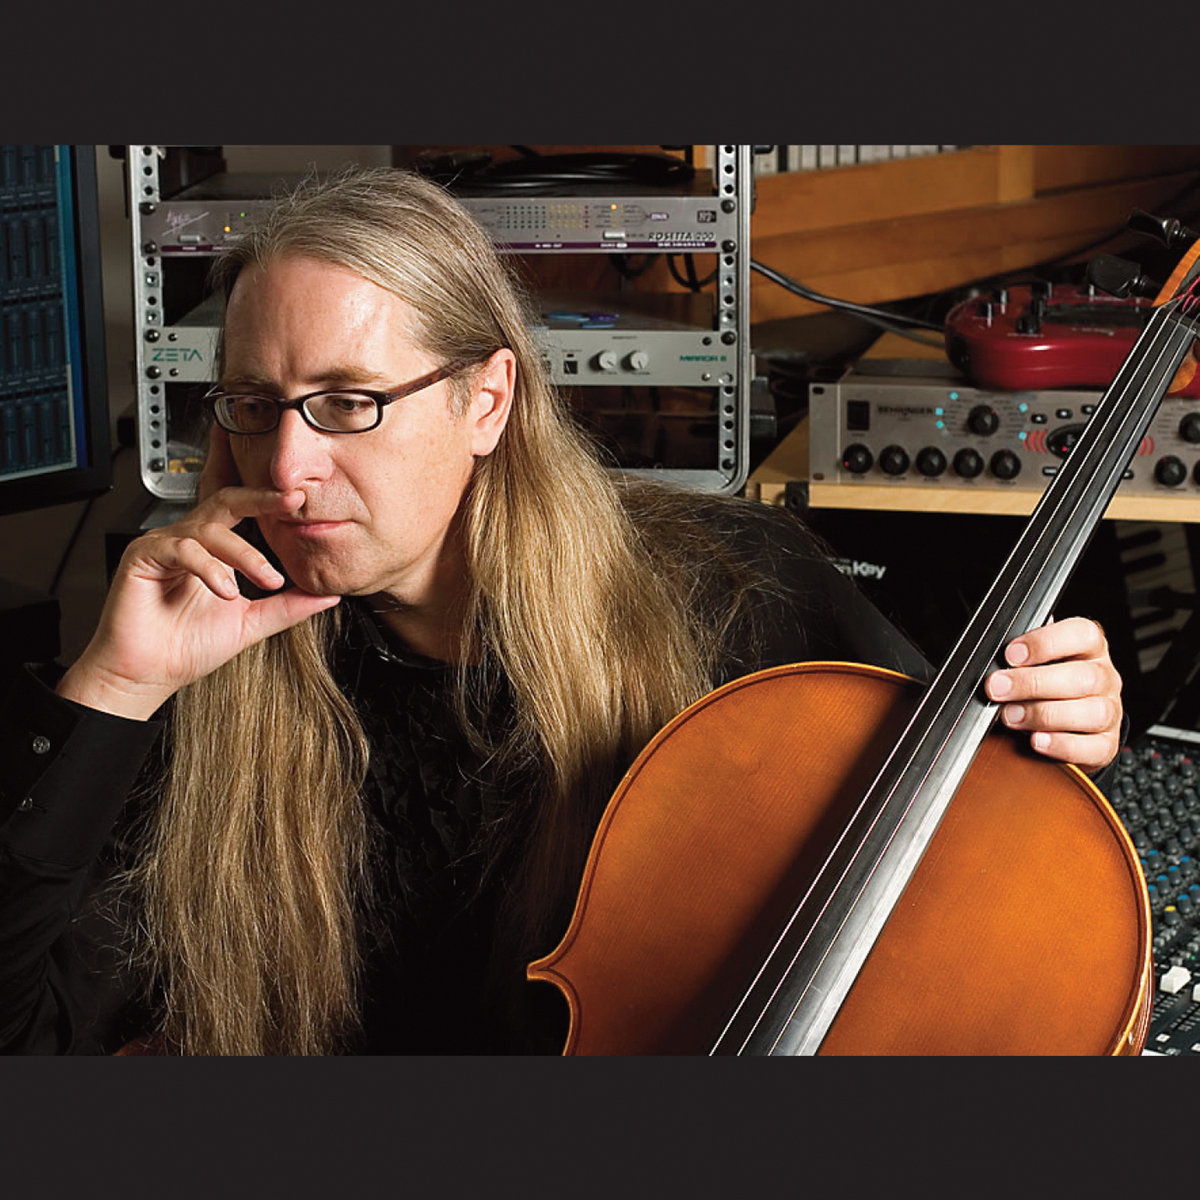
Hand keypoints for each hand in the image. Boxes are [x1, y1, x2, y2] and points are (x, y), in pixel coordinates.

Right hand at [56, 430, 339, 719]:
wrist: (148, 675)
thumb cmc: (188, 647)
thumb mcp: (252, 623)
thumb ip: (289, 606)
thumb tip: (330, 595)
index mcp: (215, 550)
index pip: (245, 512)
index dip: (271, 502)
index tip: (304, 501)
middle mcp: (190, 540)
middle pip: (227, 501)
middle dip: (262, 499)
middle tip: (293, 502)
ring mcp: (164, 544)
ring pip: (210, 529)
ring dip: (244, 554)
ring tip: (266, 581)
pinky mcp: (142, 555)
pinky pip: (180, 548)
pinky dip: (208, 567)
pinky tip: (225, 591)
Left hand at [984, 617, 1122, 772]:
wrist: (1069, 722)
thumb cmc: (1046, 684)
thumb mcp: (1035, 662)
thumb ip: (1021, 659)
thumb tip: (995, 665)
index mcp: (1089, 648)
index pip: (1082, 634)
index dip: (1045, 643)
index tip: (1011, 654)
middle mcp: (1104, 677)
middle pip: (1083, 677)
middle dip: (1033, 683)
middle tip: (998, 688)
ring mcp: (1110, 711)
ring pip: (1093, 713)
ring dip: (1044, 715)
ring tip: (1011, 716)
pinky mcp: (1107, 743)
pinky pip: (1093, 747)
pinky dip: (1062, 745)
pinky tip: (1037, 740)